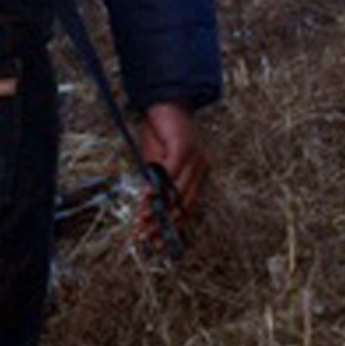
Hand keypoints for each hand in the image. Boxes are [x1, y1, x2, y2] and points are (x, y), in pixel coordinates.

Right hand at [135, 102, 209, 243]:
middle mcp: (202, 168)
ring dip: (157, 209)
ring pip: (176, 192)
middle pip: (183, 203)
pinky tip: (145, 199)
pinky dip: (156, 188)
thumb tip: (147, 213)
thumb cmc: (160, 135)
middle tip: (146, 237)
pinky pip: (170, 174)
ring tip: (142, 222)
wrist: (164, 104)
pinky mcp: (184, 149)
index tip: (157, 242)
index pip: (188, 206)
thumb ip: (156, 186)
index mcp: (199, 174)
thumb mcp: (157, 165)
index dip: (173, 225)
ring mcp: (195, 158)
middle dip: (163, 222)